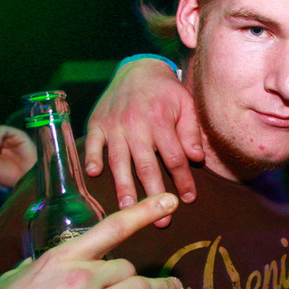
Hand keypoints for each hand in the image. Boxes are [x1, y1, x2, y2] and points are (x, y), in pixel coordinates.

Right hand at [0, 193, 184, 288]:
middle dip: (135, 276)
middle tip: (147, 283)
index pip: (113, 227)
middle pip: (127, 268)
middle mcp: (82, 277)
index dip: (145, 211)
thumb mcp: (16, 277)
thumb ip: (43, 269)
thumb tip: (51, 267)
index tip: (169, 201)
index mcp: (61, 257)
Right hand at [84, 57, 202, 225]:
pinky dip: (92, 157)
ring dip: (123, 186)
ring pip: (119, 160)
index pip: (174, 157)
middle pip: (146, 165)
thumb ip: (191, 131)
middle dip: (154, 195)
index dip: (182, 180)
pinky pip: (93, 143)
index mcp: (160, 120)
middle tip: (161, 220)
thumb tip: (196, 158)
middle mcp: (136, 124)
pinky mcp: (97, 123)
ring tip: (127, 209)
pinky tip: (93, 174)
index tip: (188, 199)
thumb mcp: (186, 104)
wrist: (138, 68)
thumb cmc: (166, 91)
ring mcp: (114, 125)